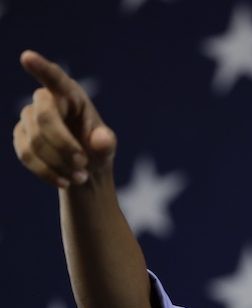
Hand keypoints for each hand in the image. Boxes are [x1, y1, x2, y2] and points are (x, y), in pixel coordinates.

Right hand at [13, 50, 116, 188]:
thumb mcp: (107, 148)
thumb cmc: (97, 150)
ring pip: (34, 140)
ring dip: (58, 164)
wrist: (83, 170)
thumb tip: (101, 139)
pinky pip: (26, 155)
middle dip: (62, 144)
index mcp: (71, 95)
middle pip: (43, 116)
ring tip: (80, 177)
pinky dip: (47, 172)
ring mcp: (29, 117)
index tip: (27, 57)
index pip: (56, 79)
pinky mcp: (20, 136)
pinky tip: (64, 181)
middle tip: (83, 165)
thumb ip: (106, 143)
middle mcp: (46, 101)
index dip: (41, 68)